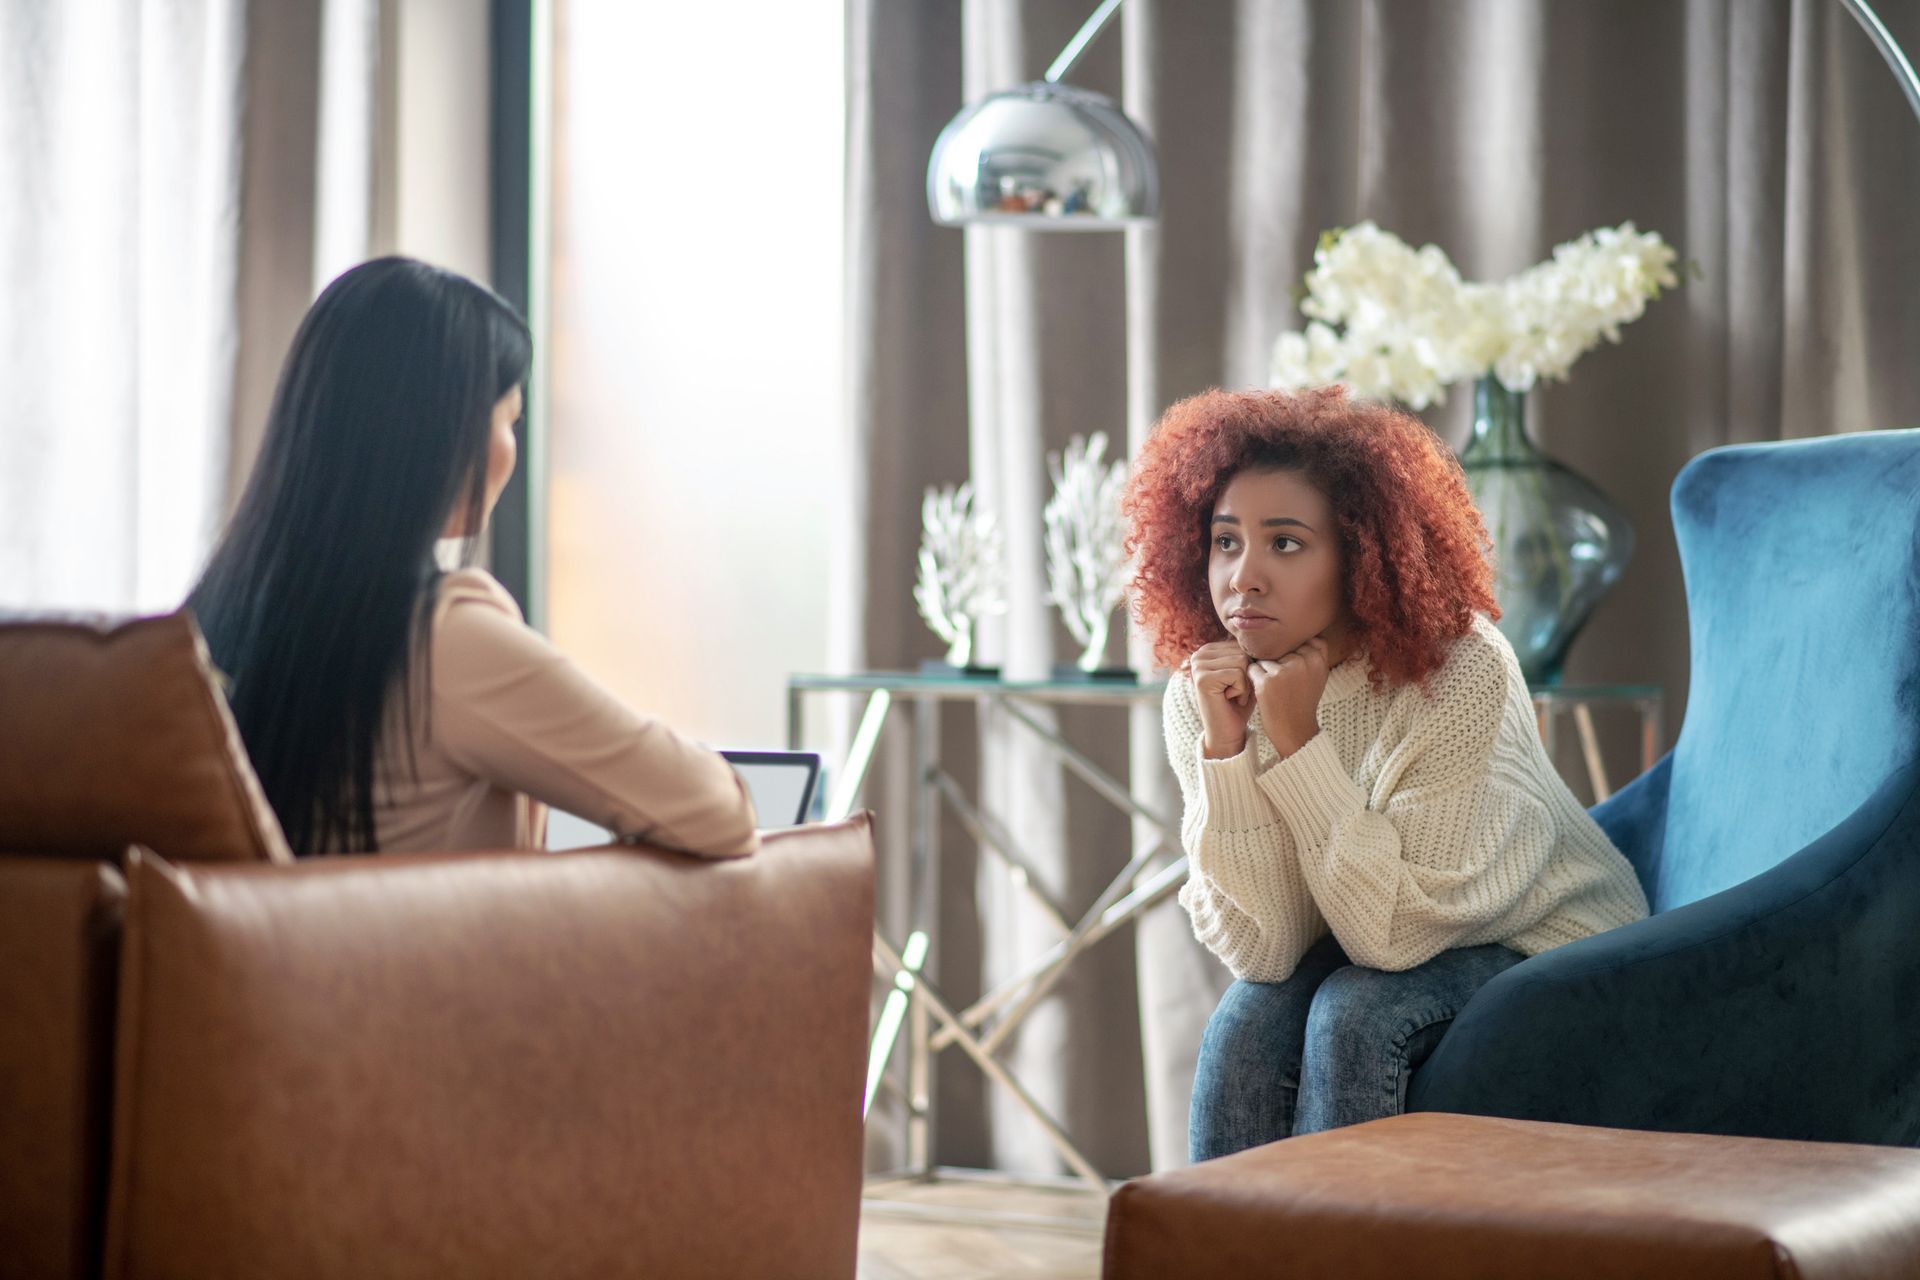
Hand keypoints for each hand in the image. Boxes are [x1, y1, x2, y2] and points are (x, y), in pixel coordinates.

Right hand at [1190, 640, 1253, 758]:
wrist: (1228, 733)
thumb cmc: (1239, 704)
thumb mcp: (1246, 673)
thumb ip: (1249, 654)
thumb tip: (1268, 636)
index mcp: (1208, 649)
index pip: (1243, 644)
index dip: (1249, 667)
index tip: (1236, 684)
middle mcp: (1199, 654)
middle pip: (1242, 651)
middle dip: (1247, 675)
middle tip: (1234, 692)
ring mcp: (1198, 665)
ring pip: (1242, 661)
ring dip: (1245, 683)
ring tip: (1232, 696)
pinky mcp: (1202, 678)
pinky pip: (1238, 673)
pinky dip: (1241, 690)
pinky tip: (1229, 700)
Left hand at [1249, 636, 1330, 756]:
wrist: (1295, 730)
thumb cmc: (1303, 700)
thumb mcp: (1319, 674)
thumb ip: (1314, 651)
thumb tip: (1301, 628)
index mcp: (1318, 658)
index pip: (1297, 641)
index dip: (1292, 655)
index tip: (1296, 674)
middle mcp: (1303, 661)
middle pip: (1279, 649)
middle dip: (1278, 663)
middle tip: (1286, 686)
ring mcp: (1284, 671)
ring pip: (1265, 658)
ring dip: (1265, 671)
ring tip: (1277, 690)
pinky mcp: (1266, 681)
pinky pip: (1253, 669)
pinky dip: (1254, 679)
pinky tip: (1265, 693)